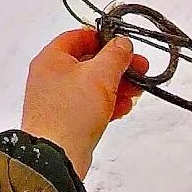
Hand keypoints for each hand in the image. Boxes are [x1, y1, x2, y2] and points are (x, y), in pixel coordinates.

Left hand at [20, 29, 149, 178]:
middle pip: (90, 62)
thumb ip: (115, 55)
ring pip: (92, 85)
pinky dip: (107, 104)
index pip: (80, 36)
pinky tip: (122, 109)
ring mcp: (57, 99)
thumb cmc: (71, 113)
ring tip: (135, 93)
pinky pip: (89, 104)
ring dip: (116, 86)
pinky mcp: (66, 118)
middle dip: (118, 67)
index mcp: (52, 59)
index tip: (125, 46)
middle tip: (140, 70)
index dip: (105, 39)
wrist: (57, 155)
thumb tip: (123, 43)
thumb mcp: (100, 75)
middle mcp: (51, 76)